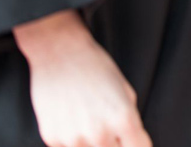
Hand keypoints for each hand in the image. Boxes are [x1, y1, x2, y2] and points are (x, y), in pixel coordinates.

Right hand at [14, 10, 151, 146]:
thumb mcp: (125, 90)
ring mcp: (74, 138)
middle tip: (110, 128)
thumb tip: (132, 140)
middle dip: (115, 143)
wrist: (59, 53)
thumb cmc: (96, 67)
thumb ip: (130, 119)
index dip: (138, 144)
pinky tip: (72, 119)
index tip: (134, 141)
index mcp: (123, 119)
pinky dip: (72, 140)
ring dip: (93, 144)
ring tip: (88, 119)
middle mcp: (100, 133)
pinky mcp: (52, 138)